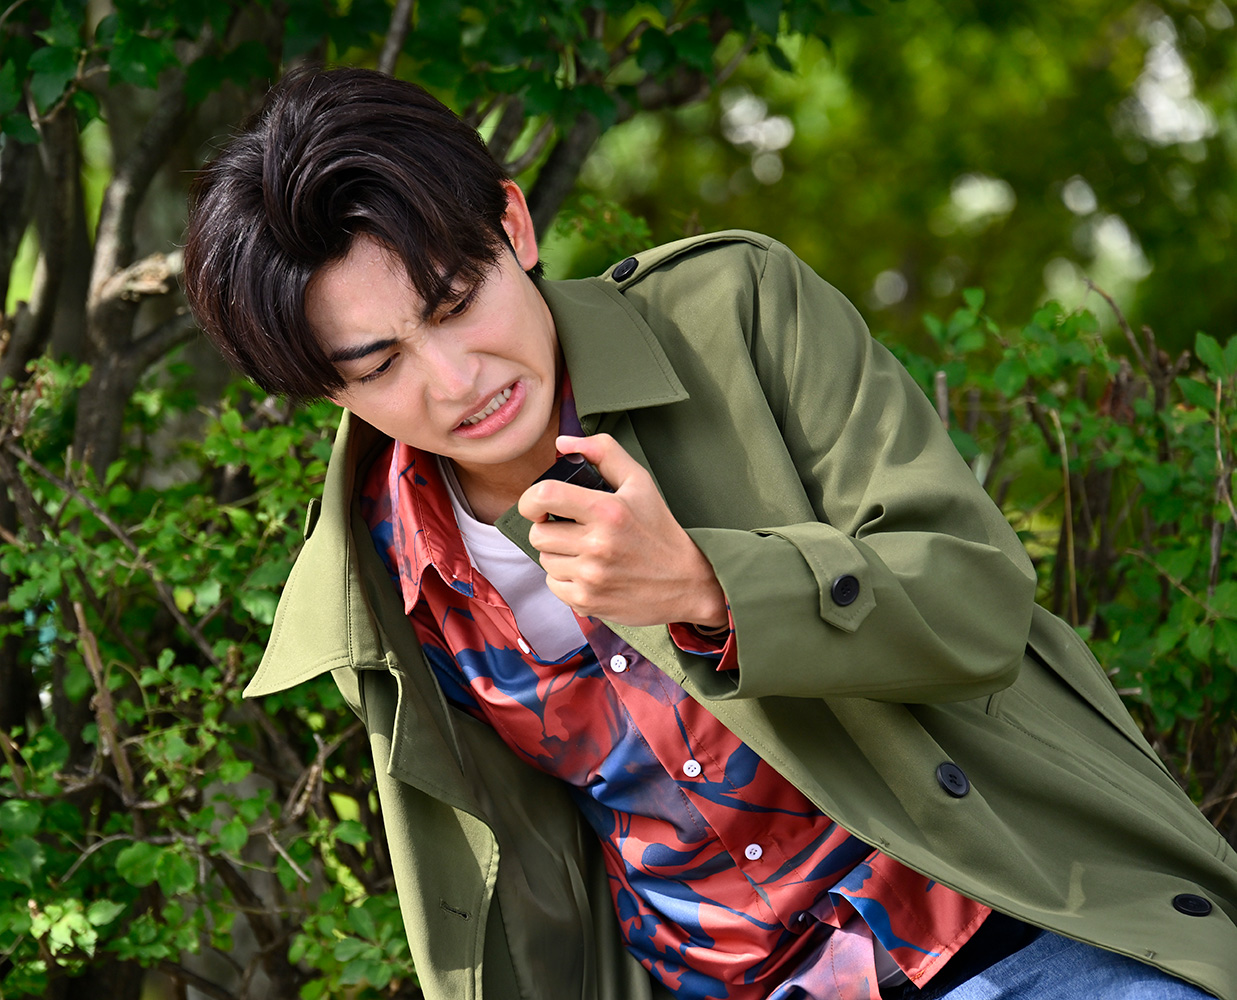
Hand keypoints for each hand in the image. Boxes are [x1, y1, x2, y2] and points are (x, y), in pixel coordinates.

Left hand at [518, 434, 728, 627]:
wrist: (687, 584)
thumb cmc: (660, 529)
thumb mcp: (640, 483)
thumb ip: (603, 452)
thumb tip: (563, 443)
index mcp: (608, 511)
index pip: (545, 496)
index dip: (530, 500)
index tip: (537, 505)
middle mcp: (598, 545)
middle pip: (539, 534)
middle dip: (549, 529)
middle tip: (571, 529)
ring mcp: (592, 576)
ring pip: (544, 560)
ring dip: (558, 554)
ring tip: (584, 551)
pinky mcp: (588, 602)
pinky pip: (553, 585)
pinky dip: (565, 578)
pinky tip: (589, 572)